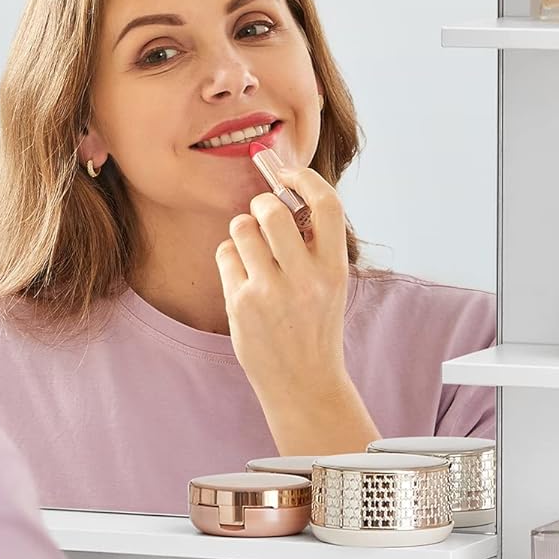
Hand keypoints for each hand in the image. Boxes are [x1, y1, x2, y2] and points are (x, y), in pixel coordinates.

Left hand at [215, 164, 349, 403]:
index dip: (306, 178)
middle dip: (261, 204)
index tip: (289, 174)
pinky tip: (242, 278)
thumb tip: (286, 194)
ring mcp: (269, 291)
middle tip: (262, 215)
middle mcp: (304, 278)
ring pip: (241, 228)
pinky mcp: (240, 303)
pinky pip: (225, 254)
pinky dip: (230, 258)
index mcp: (334, 269)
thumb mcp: (330, 284)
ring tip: (252, 251)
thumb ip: (314, 244)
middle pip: (271, 210)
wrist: (303, 383)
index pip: (327, 204)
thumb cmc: (315, 326)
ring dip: (243, 231)